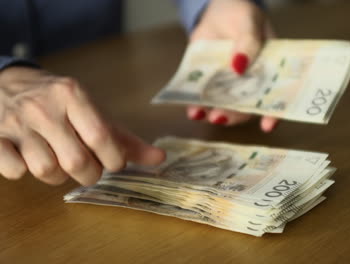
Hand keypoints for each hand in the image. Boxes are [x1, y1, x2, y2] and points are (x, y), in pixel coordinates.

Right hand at [0, 67, 164, 185]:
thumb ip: (123, 137)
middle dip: (90, 174)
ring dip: (59, 176)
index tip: (114, 162)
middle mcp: (44, 107)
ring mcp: (16, 123)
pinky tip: (29, 158)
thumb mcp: (91, 110)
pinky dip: (24, 172)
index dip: (114, 160)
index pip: (102, 138)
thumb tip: (160, 158)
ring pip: (46, 171)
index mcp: (73, 95)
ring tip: (60, 163)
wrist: (5, 82)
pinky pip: (14, 172)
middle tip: (89, 168)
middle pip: (77, 162)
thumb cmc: (57, 100)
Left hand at [188, 0, 278, 131]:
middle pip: (247, 107)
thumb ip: (248, 42)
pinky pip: (204, 99)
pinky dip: (197, 107)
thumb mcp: (248, 23)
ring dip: (215, 114)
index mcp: (269, 70)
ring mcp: (228, 85)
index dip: (273, 112)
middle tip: (221, 116)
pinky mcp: (208, 83)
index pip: (276, 95)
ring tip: (202, 115)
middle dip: (235, 115)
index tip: (267, 125)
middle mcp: (250, 83)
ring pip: (225, 107)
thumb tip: (238, 67)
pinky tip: (193, 111)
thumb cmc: (240, 15)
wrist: (215, 12)